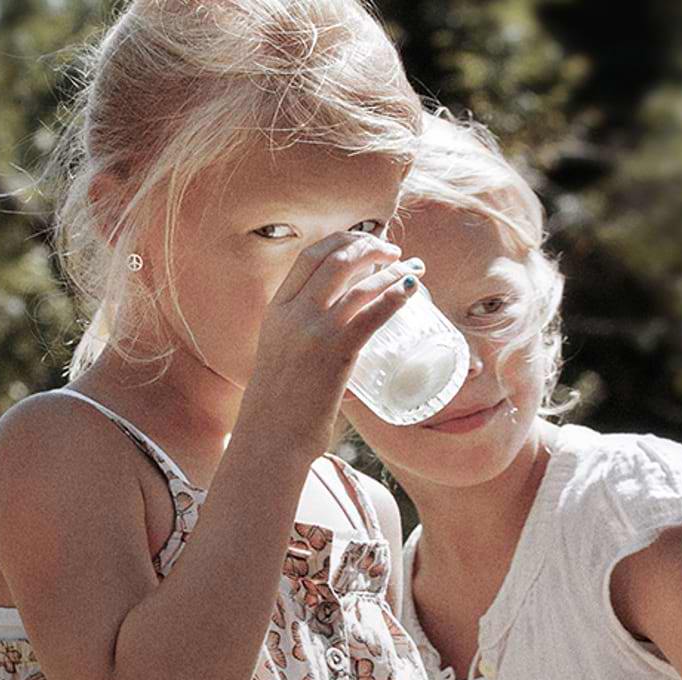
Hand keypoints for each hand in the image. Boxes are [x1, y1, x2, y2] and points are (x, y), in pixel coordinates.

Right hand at [245, 231, 420, 417]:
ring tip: (411, 269)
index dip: (341, 240)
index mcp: (275, 310)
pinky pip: (374, 313)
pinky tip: (411, 291)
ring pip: (360, 283)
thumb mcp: (278, 354)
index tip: (362, 242)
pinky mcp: (337, 352)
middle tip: (391, 251)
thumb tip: (337, 327)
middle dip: (369, 246)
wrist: (270, 437)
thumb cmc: (276, 404)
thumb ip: (300, 335)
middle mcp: (293, 314)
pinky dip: (396, 296)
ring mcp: (315, 331)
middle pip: (337, 258)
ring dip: (392, 269)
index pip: (309, 256)